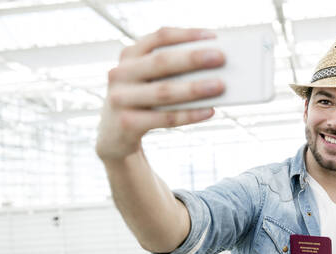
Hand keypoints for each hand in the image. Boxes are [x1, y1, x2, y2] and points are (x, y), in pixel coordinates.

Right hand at [96, 27, 225, 160]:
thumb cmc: (142, 102)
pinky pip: (164, 118)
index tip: (213, 37)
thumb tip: (212, 69)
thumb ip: (171, 71)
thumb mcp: (148, 80)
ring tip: (220, 86)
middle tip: (220, 58)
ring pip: (163, 91)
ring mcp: (120, 98)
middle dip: (193, 59)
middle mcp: (120, 73)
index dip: (186, 35)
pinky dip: (189, 115)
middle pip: (160, 62)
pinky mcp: (126, 123)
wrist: (114, 136)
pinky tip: (209, 111)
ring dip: (194, 88)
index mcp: (129, 56)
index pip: (159, 37)